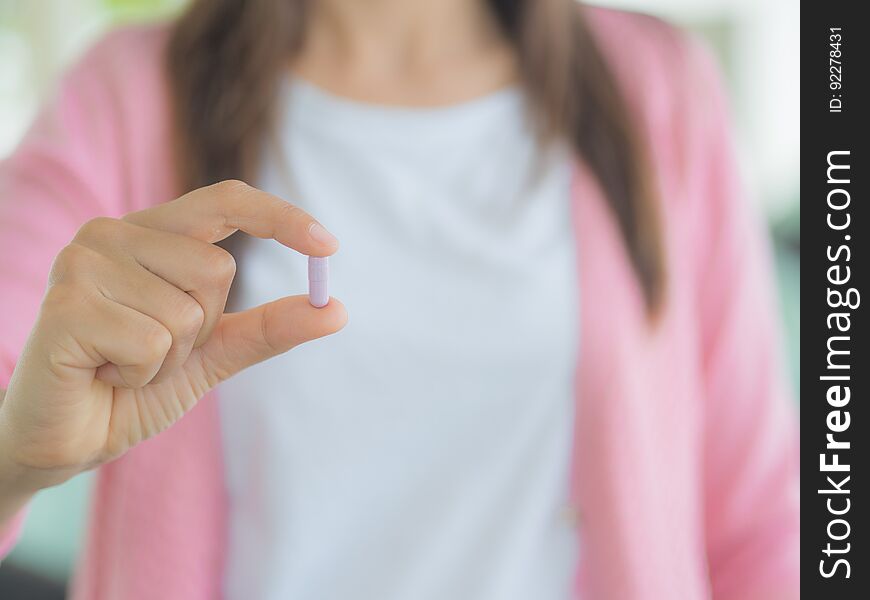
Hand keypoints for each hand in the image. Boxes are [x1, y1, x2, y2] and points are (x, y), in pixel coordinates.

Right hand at [0, 180, 346, 493]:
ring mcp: (84, 264)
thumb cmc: (132, 387)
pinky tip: (102, 374)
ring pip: (189, 310)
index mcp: (149, 235)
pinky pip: (154, 344)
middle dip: (201, 329)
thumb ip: (268, 328)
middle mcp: (112, 234)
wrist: (65, 440)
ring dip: (170, 357)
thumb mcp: (212, 353)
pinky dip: (141, 375)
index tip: (330, 247)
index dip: (280, 218)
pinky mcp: (66, 305)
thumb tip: (336, 309)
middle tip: (151, 352)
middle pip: (218, 269)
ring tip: (122, 363)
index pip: (225, 201)